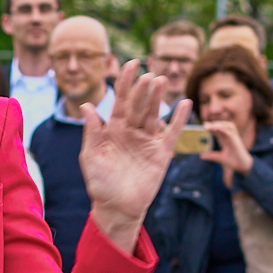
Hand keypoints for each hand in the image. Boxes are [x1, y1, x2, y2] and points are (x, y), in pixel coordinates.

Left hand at [80, 59, 191, 252]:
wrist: (117, 207)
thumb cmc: (100, 183)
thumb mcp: (91, 157)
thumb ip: (92, 132)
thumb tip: (87, 105)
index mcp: (113, 129)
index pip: (120, 101)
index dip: (125, 82)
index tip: (131, 64)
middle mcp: (131, 132)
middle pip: (139, 105)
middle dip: (143, 89)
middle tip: (148, 73)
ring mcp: (147, 141)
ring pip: (154, 115)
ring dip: (158, 98)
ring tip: (161, 81)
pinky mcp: (161, 154)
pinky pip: (171, 133)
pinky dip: (178, 119)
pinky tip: (185, 103)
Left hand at [199, 120, 253, 185]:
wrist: (242, 166)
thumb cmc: (233, 161)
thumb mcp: (219, 158)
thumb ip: (211, 156)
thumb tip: (201, 156)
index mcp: (227, 139)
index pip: (219, 130)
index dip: (212, 126)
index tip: (204, 125)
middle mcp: (231, 136)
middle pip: (224, 125)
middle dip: (215, 123)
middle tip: (205, 124)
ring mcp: (234, 137)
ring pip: (228, 125)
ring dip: (219, 124)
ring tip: (209, 126)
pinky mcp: (236, 140)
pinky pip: (230, 132)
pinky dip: (223, 129)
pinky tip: (216, 128)